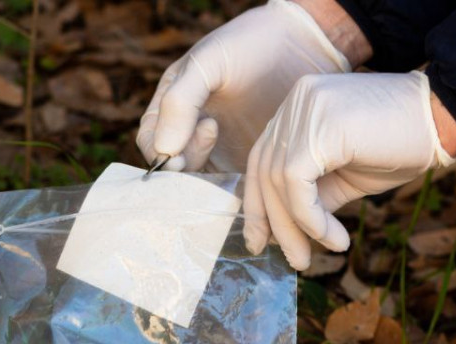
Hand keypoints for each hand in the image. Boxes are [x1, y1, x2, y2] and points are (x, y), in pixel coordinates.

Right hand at [135, 0, 355, 173]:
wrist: (304, 45)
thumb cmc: (252, 45)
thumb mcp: (209, 62)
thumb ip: (181, 102)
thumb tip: (164, 150)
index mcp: (172, 105)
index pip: (150, 140)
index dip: (159, 153)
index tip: (181, 152)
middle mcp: (190, 131)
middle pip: (171, 167)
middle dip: (183, 166)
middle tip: (212, 134)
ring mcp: (219, 149)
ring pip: (198, 182)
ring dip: (206, 179)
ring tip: (230, 143)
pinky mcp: (245, 163)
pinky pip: (228, 187)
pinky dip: (230, 188)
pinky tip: (245, 169)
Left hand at [243, 71, 455, 270]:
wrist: (444, 118)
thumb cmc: (399, 146)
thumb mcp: (344, 177)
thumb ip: (310, 196)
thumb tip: (281, 232)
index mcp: (297, 108)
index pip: (262, 160)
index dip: (258, 204)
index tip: (262, 241)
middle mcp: (295, 102)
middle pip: (265, 172)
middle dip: (274, 223)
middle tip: (294, 261)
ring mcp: (305, 110)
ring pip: (278, 181)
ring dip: (295, 229)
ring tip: (313, 256)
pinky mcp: (320, 127)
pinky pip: (297, 184)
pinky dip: (310, 219)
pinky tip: (334, 238)